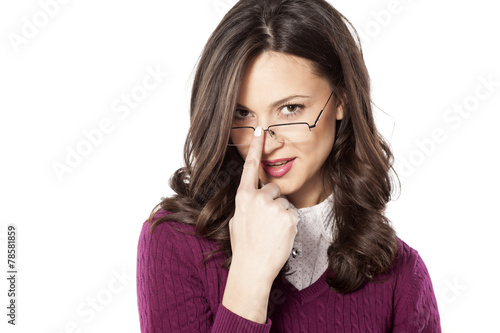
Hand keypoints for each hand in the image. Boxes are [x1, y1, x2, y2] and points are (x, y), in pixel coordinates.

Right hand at [228, 126, 298, 284]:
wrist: (252, 267)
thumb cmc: (244, 246)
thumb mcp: (238, 220)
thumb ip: (247, 203)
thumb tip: (254, 197)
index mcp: (243, 197)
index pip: (250, 167)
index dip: (256, 147)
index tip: (260, 130)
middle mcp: (258, 197)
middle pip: (273, 188)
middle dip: (273, 202)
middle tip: (266, 223)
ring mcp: (274, 206)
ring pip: (284, 203)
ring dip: (281, 215)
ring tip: (271, 232)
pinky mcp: (289, 216)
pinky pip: (293, 214)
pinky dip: (289, 224)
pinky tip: (280, 235)